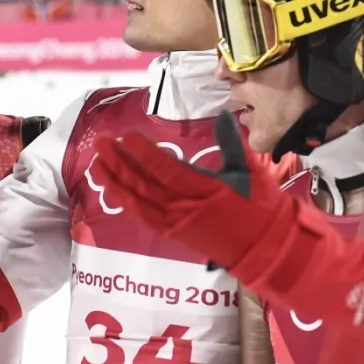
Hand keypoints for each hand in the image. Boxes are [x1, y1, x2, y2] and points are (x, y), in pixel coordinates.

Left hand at [91, 111, 298, 273]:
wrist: (266, 248)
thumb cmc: (261, 207)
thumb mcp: (251, 170)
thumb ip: (232, 142)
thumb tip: (223, 115)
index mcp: (202, 188)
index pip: (163, 167)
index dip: (141, 151)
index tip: (125, 134)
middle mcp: (183, 206)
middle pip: (142, 183)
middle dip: (118, 161)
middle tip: (101, 141)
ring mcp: (175, 222)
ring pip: (137, 201)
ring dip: (115, 181)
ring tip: (97, 163)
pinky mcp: (173, 233)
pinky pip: (143, 217)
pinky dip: (126, 202)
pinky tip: (114, 189)